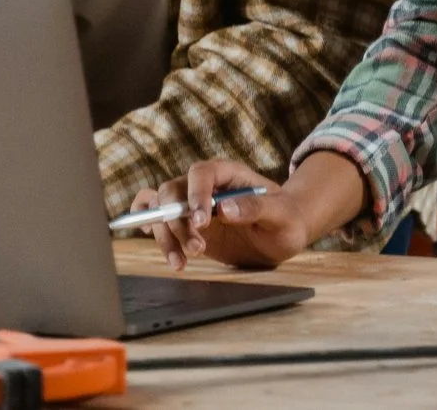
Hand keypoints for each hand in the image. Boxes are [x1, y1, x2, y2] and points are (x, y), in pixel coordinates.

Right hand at [128, 153, 363, 270]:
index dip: (195, 194)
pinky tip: (162, 247)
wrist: (282, 235)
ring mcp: (191, 204)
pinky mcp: (185, 224)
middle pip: (172, 191)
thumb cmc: (286, 219)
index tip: (201, 222)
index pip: (200, 173)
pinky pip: (156, 218)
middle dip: (177, 221)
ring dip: (164, 235)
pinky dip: (150, 228)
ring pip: (159, 207)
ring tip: (180, 263)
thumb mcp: (280, 215)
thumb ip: (255, 208)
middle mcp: (204, 185)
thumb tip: (224, 208)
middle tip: (197, 249)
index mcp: (227, 173)